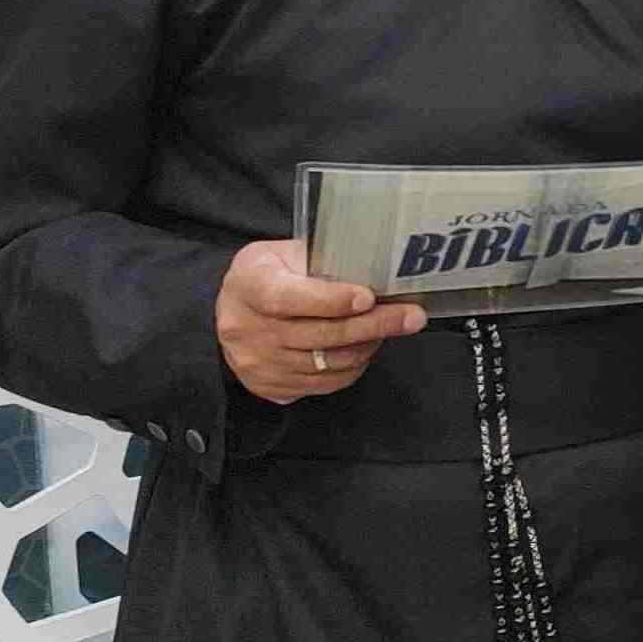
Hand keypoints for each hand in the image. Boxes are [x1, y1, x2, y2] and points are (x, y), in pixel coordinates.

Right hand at [214, 239, 427, 405]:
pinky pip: (324, 383)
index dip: (330, 300)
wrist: (231, 312)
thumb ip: (320, 263)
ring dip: (368, 345)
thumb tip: (376, 273)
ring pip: (327, 363)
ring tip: (392, 327)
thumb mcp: (283, 254)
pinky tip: (367, 346)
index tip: (368, 298)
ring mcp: (257, 363)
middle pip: (318, 334)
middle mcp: (246, 329)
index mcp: (248, 286)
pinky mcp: (269, 387)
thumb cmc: (267, 275)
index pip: (289, 298)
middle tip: (411, 315)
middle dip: (373, 324)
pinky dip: (354, 365)